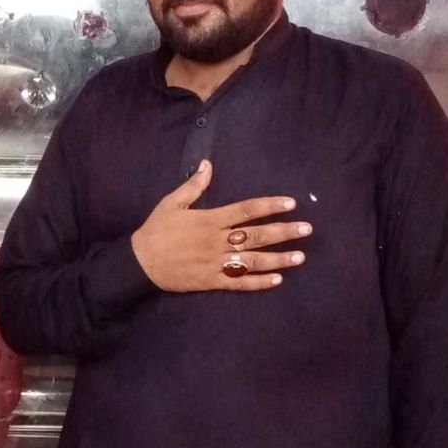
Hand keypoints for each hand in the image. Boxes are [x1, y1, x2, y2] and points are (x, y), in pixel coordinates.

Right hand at [132, 160, 311, 291]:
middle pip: (256, 235)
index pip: (246, 210)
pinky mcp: (211, 281)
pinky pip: (239, 283)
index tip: (290, 203)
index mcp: (209, 220)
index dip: (270, 206)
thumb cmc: (156, 230)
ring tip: (301, 257)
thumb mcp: (171, 203)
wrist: (140, 263)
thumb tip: (208, 165)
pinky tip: (277, 280)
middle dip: (284, 232)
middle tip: (307, 229)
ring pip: (253, 260)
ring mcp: (215, 263)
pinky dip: (259, 282)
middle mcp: (216, 241)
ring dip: (278, 258)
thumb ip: (193, 186)